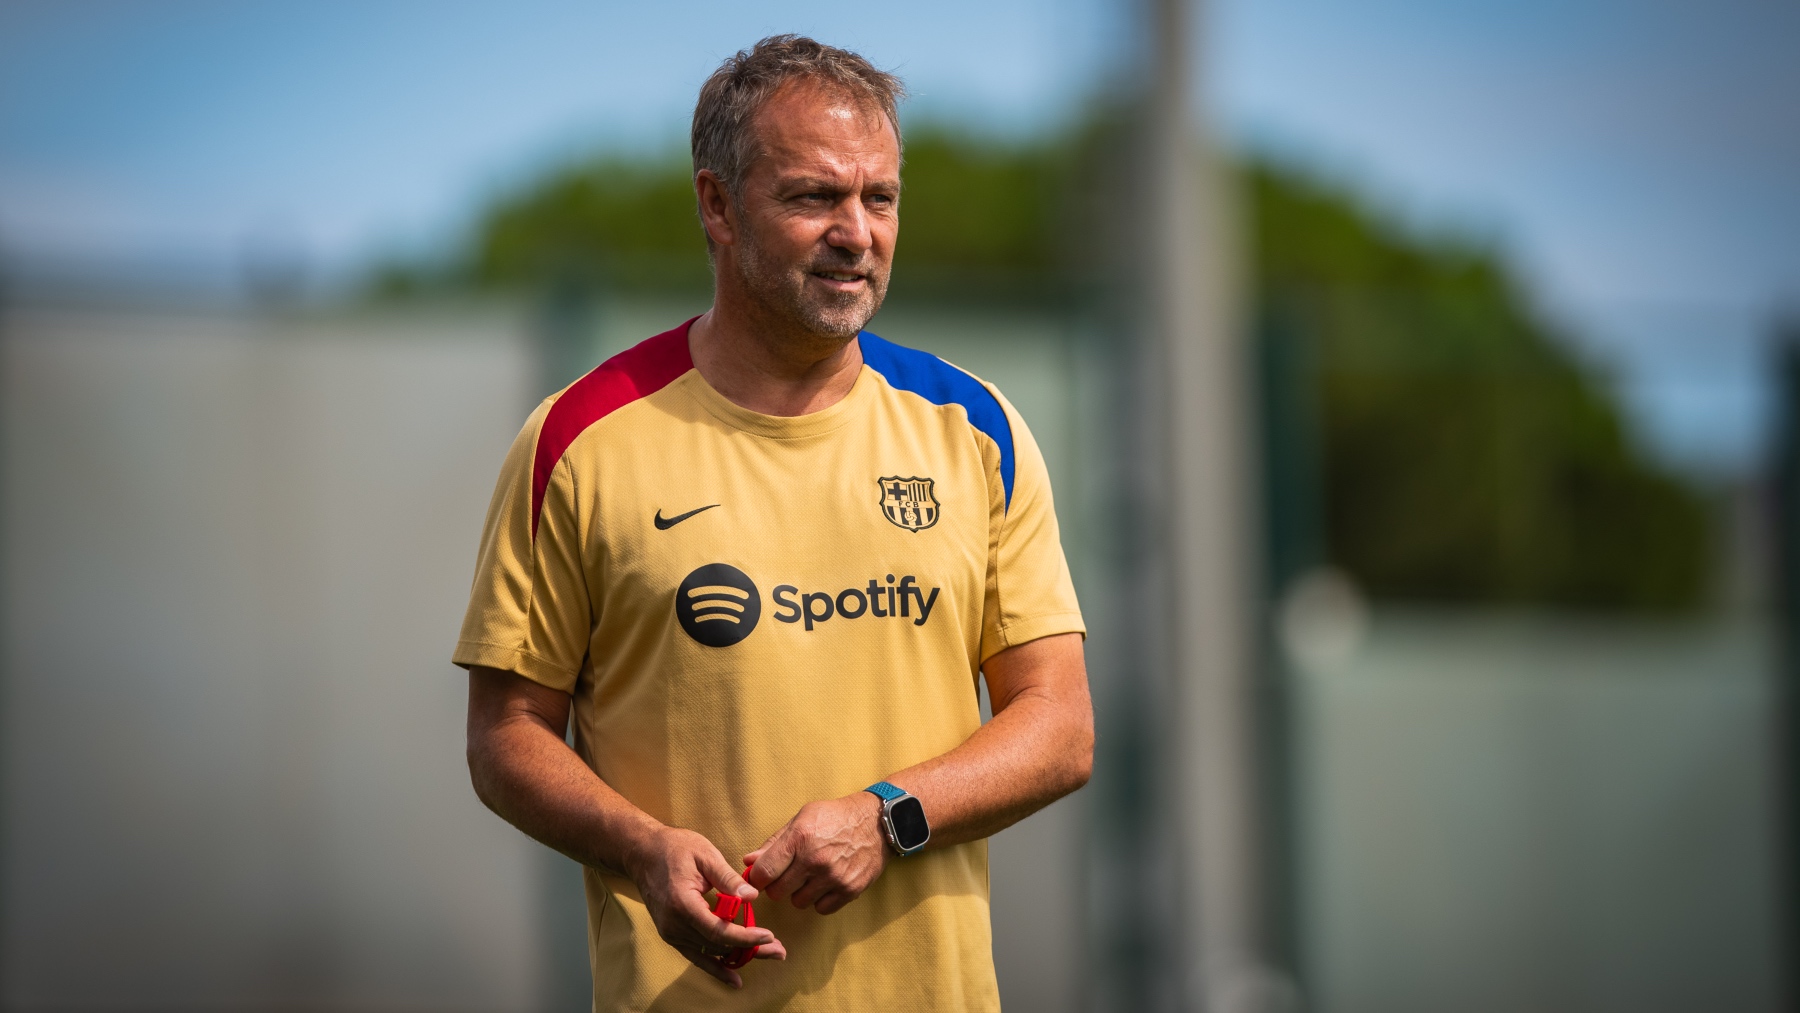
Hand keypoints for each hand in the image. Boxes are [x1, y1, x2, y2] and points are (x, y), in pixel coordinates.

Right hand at [626, 826, 785, 986]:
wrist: (643, 853)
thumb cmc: (675, 849)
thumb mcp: (705, 855)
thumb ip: (728, 878)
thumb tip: (752, 896)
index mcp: (682, 903)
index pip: (718, 930)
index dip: (745, 937)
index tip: (768, 936)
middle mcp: (674, 924)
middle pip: (718, 946)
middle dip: (750, 949)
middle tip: (779, 951)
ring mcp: (671, 933)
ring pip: (710, 953)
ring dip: (739, 957)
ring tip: (769, 955)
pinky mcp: (672, 935)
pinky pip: (696, 955)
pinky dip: (715, 967)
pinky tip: (733, 978)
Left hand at [744, 792, 888, 914]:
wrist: (877, 822)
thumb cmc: (835, 817)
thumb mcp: (802, 819)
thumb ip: (773, 843)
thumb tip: (748, 862)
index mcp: (799, 838)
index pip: (764, 872)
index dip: (757, 878)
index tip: (761, 877)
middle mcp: (815, 860)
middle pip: (777, 892)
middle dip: (777, 886)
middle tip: (788, 875)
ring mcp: (833, 877)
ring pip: (798, 902)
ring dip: (800, 893)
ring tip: (810, 876)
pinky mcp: (849, 890)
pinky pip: (821, 909)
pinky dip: (820, 900)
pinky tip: (825, 884)